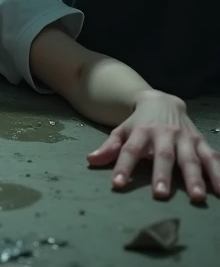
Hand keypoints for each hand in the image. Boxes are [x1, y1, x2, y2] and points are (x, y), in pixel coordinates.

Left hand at [88, 90, 219, 201]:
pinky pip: (212, 156)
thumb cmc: (140, 122)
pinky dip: (218, 172)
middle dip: (162, 173)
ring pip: (190, 157)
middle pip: (163, 155)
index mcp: (142, 132)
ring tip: (197, 197)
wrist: (162, 100)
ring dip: (194, 177)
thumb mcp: (122, 130)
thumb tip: (90, 161)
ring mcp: (184, 137)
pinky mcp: (200, 141)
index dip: (123, 166)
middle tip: (161, 194)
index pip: (130, 150)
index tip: (117, 184)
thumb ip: (110, 147)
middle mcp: (164, 134)